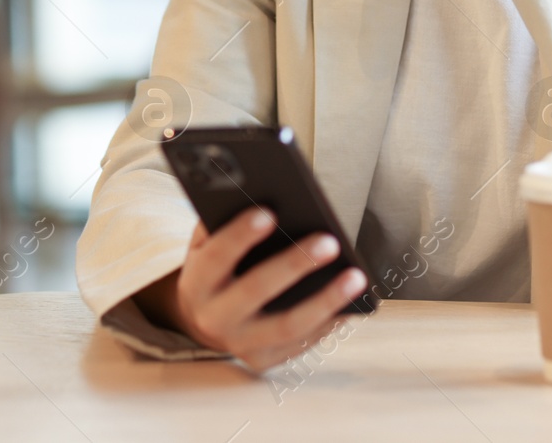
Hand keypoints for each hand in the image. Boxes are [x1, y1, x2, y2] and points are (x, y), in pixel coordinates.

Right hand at [142, 208, 368, 372]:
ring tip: (356, 277)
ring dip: (326, 300)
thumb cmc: (215, 269)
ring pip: (287, 325)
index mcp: (195, 283)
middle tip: (329, 242)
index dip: (239, 236)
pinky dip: (329, 321)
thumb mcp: (204, 245)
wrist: (202, 320)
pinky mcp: (264, 360)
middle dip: (294, 264)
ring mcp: (239, 344)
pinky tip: (351, 301)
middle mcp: (213, 318)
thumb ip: (220, 220)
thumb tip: (255, 191)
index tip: (269, 212)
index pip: (214, 258)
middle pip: (255, 291)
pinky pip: (302, 342)